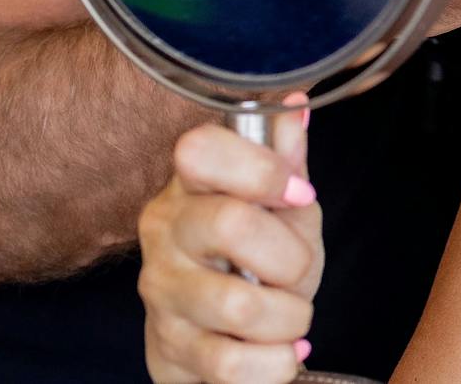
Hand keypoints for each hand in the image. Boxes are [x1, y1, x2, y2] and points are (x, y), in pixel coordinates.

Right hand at [138, 101, 320, 383]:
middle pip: (232, 225)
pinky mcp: (167, 354)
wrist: (223, 336)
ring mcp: (161, 297)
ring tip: (289, 315)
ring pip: (240, 306)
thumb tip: (296, 104)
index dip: (262, 170)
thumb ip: (288, 160)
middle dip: (291, 257)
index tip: (299, 194)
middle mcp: (164, 235)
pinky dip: (275, 365)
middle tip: (296, 272)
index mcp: (190, 186)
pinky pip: (233, 367)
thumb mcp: (283, 205)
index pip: (200, 149)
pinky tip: (278, 352)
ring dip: (289, 318)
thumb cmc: (256, 258)